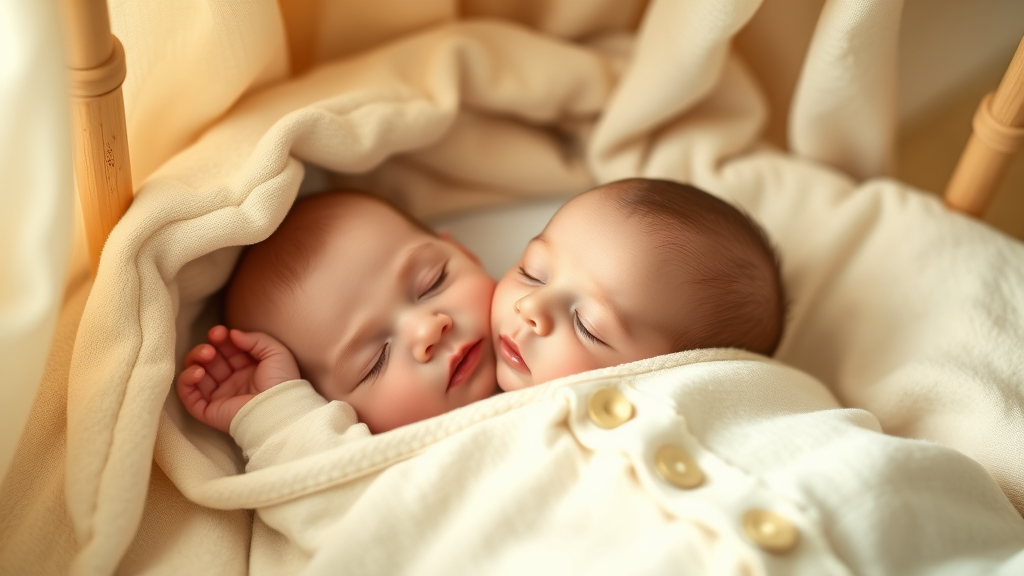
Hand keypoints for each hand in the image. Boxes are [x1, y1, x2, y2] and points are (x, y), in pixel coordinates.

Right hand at [176, 325, 299, 433]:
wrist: (278, 409)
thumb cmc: (281, 382)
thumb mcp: (275, 352)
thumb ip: (255, 339)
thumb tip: (233, 333)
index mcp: (248, 369)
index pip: (227, 350)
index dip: (220, 339)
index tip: (219, 332)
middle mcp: (232, 382)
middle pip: (209, 361)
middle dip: (205, 349)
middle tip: (211, 348)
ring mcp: (220, 396)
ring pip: (196, 376)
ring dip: (194, 361)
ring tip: (206, 356)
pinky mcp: (209, 410)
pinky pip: (188, 396)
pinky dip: (186, 382)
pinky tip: (197, 372)